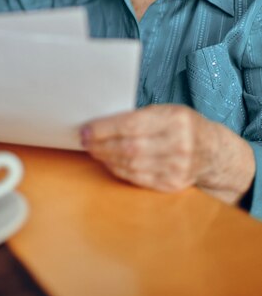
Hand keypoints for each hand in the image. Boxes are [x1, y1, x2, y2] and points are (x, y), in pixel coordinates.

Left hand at [81, 104, 254, 204]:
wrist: (212, 151)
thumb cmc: (183, 125)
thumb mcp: (167, 111)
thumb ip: (140, 116)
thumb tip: (101, 123)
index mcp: (175, 119)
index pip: (131, 125)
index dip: (104, 129)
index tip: (86, 129)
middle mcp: (178, 144)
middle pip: (129, 147)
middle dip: (101, 145)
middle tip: (85, 140)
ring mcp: (176, 167)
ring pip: (131, 165)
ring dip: (106, 158)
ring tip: (94, 150)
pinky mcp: (172, 184)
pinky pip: (138, 178)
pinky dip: (119, 170)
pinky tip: (109, 162)